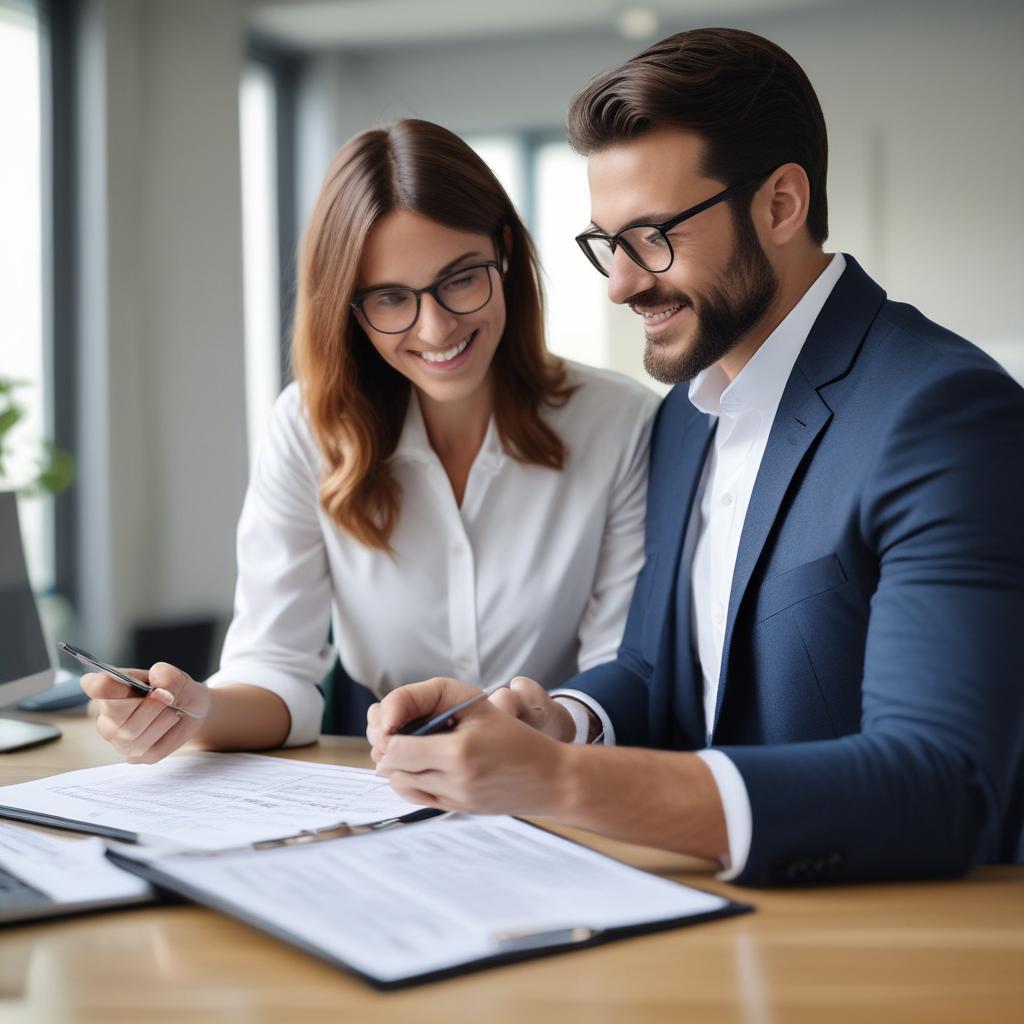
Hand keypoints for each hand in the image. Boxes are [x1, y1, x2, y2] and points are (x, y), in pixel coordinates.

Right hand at [80, 662, 210, 763]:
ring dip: (161, 720)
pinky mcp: (134, 756)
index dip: (102, 686)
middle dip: (148, 705)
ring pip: (133, 734)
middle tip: (168, 697)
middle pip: (116, 712)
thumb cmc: (178, 693)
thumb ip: (172, 677)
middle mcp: (108, 715)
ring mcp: (118, 739)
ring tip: (172, 711)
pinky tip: (170, 726)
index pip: (98, 687)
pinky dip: (169, 737)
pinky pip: (151, 750)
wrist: (192, 714)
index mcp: (113, 686)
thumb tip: (158, 674)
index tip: (110, 684)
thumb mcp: (182, 681)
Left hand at [367, 677, 569, 815]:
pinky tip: (418, 762)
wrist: (551, 778)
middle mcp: (454, 782)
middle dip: (386, 747)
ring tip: (408, 743)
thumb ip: (425, 702)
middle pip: (392, 769)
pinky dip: (408, 779)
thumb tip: (385, 725)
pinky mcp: (455, 810)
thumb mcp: (473, 701)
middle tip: (394, 728)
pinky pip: (415, 797)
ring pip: (400, 785)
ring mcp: (454, 801)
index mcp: (459, 752)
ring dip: (395, 765)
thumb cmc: (514, 735)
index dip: (385, 732)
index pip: (396, 749)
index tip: (392, 720)